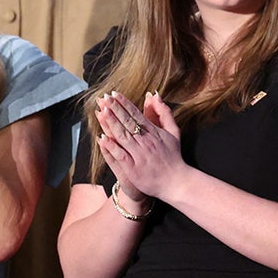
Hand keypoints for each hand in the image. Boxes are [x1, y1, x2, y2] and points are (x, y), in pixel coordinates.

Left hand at [95, 91, 183, 205]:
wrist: (176, 182)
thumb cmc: (173, 156)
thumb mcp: (173, 132)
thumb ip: (164, 113)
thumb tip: (155, 96)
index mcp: (154, 133)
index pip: (137, 115)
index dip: (125, 104)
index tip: (114, 95)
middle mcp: (146, 142)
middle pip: (127, 123)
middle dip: (115, 109)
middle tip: (104, 98)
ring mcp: (139, 155)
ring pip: (122, 137)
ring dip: (111, 124)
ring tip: (101, 112)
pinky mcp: (134, 169)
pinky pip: (121, 156)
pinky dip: (111, 147)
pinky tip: (103, 138)